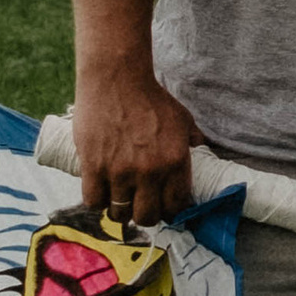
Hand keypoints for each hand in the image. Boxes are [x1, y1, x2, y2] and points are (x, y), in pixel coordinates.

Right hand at [74, 65, 201, 221]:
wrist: (116, 78)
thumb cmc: (150, 97)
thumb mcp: (182, 118)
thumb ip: (194, 140)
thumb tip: (202, 153)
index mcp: (175, 161)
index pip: (176, 206)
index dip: (170, 211)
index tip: (163, 207)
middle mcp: (149, 171)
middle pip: (148, 217)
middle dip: (145, 215)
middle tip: (139, 204)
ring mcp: (120, 171)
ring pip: (119, 214)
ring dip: (120, 209)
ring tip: (119, 197)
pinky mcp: (93, 166)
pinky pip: (94, 202)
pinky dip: (97, 200)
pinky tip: (101, 190)